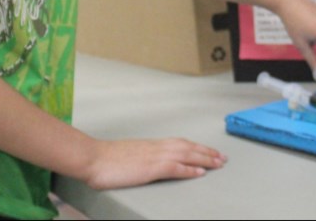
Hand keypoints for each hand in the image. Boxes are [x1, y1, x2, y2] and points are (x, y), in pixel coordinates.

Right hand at [83, 138, 226, 189]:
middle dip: (207, 152)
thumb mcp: (129, 156)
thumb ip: (142, 158)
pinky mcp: (150, 167)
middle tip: (223, 157)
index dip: (197, 147)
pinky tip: (200, 172)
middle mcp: (157, 147)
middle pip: (188, 147)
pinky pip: (175, 167)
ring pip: (186, 154)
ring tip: (219, 163)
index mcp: (152, 144)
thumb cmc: (105, 159)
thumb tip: (148, 163)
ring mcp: (154, 156)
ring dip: (205, 158)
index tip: (209, 151)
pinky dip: (189, 169)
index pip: (181, 143)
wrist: (92, 157)